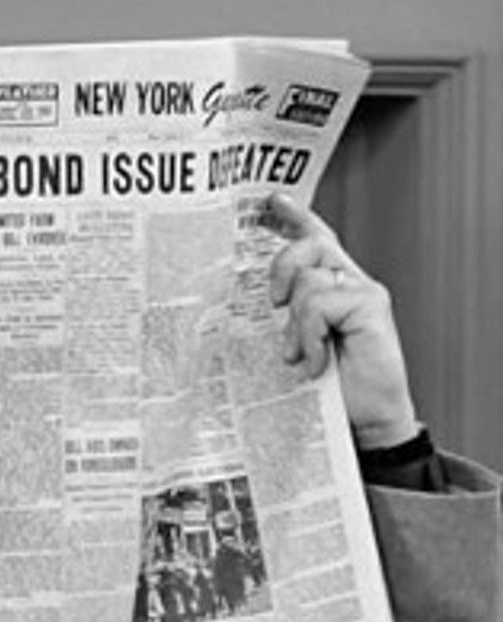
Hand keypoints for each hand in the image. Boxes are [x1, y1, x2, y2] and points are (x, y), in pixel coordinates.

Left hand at [266, 193, 418, 449]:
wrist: (363, 421)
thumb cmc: (327, 389)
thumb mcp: (294, 347)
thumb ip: (284, 319)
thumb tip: (250, 304)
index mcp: (331, 289)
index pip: (315, 241)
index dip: (296, 217)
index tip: (270, 201)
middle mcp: (350, 283)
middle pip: (310, 245)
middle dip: (283, 266)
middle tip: (273, 304)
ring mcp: (364, 292)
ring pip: (309, 281)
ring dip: (296, 325)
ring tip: (301, 355)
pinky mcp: (371, 305)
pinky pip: (320, 303)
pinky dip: (310, 333)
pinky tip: (315, 359)